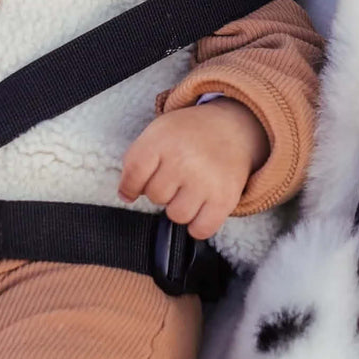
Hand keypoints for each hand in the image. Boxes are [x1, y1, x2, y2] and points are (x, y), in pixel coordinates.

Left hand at [118, 98, 268, 239]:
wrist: (232, 129)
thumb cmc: (189, 134)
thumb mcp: (159, 131)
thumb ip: (137, 159)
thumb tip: (126, 195)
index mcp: (163, 139)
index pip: (133, 174)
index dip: (129, 186)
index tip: (133, 189)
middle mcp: (184, 160)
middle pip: (155, 196)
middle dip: (161, 190)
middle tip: (176, 176)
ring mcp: (205, 180)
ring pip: (176, 215)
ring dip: (180, 207)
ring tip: (189, 190)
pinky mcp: (225, 199)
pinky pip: (201, 230)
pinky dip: (198, 225)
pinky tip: (200, 207)